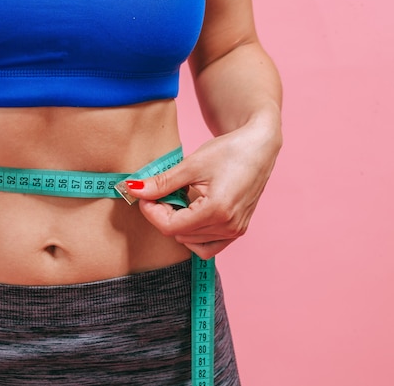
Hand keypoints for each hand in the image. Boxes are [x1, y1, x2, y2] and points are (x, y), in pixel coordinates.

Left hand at [125, 120, 280, 258]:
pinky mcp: (238, 230)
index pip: (170, 227)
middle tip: (161, 192)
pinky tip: (191, 213)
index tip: (145, 195)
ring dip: (178, 224)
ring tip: (180, 198)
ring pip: (191, 242)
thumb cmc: (230, 151)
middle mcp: (228, 226)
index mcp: (217, 210)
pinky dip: (194, 234)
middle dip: (163, 215)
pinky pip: (208, 246)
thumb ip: (162, 182)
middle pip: (179, 234)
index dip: (151, 212)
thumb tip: (134, 189)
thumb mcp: (192, 165)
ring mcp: (235, 231)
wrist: (259, 146)